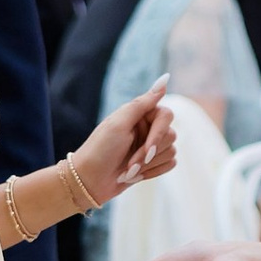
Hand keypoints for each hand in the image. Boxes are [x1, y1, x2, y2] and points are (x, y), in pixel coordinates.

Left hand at [69, 81, 177, 205]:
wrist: (89, 182)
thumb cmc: (100, 150)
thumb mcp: (119, 123)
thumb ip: (143, 102)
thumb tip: (165, 79)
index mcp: (139, 114)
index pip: (166, 115)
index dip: (159, 134)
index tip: (148, 148)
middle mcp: (146, 127)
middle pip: (170, 136)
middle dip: (149, 154)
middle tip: (130, 164)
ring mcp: (150, 145)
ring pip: (171, 151)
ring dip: (149, 166)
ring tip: (128, 171)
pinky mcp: (153, 162)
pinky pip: (170, 164)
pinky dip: (153, 172)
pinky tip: (135, 175)